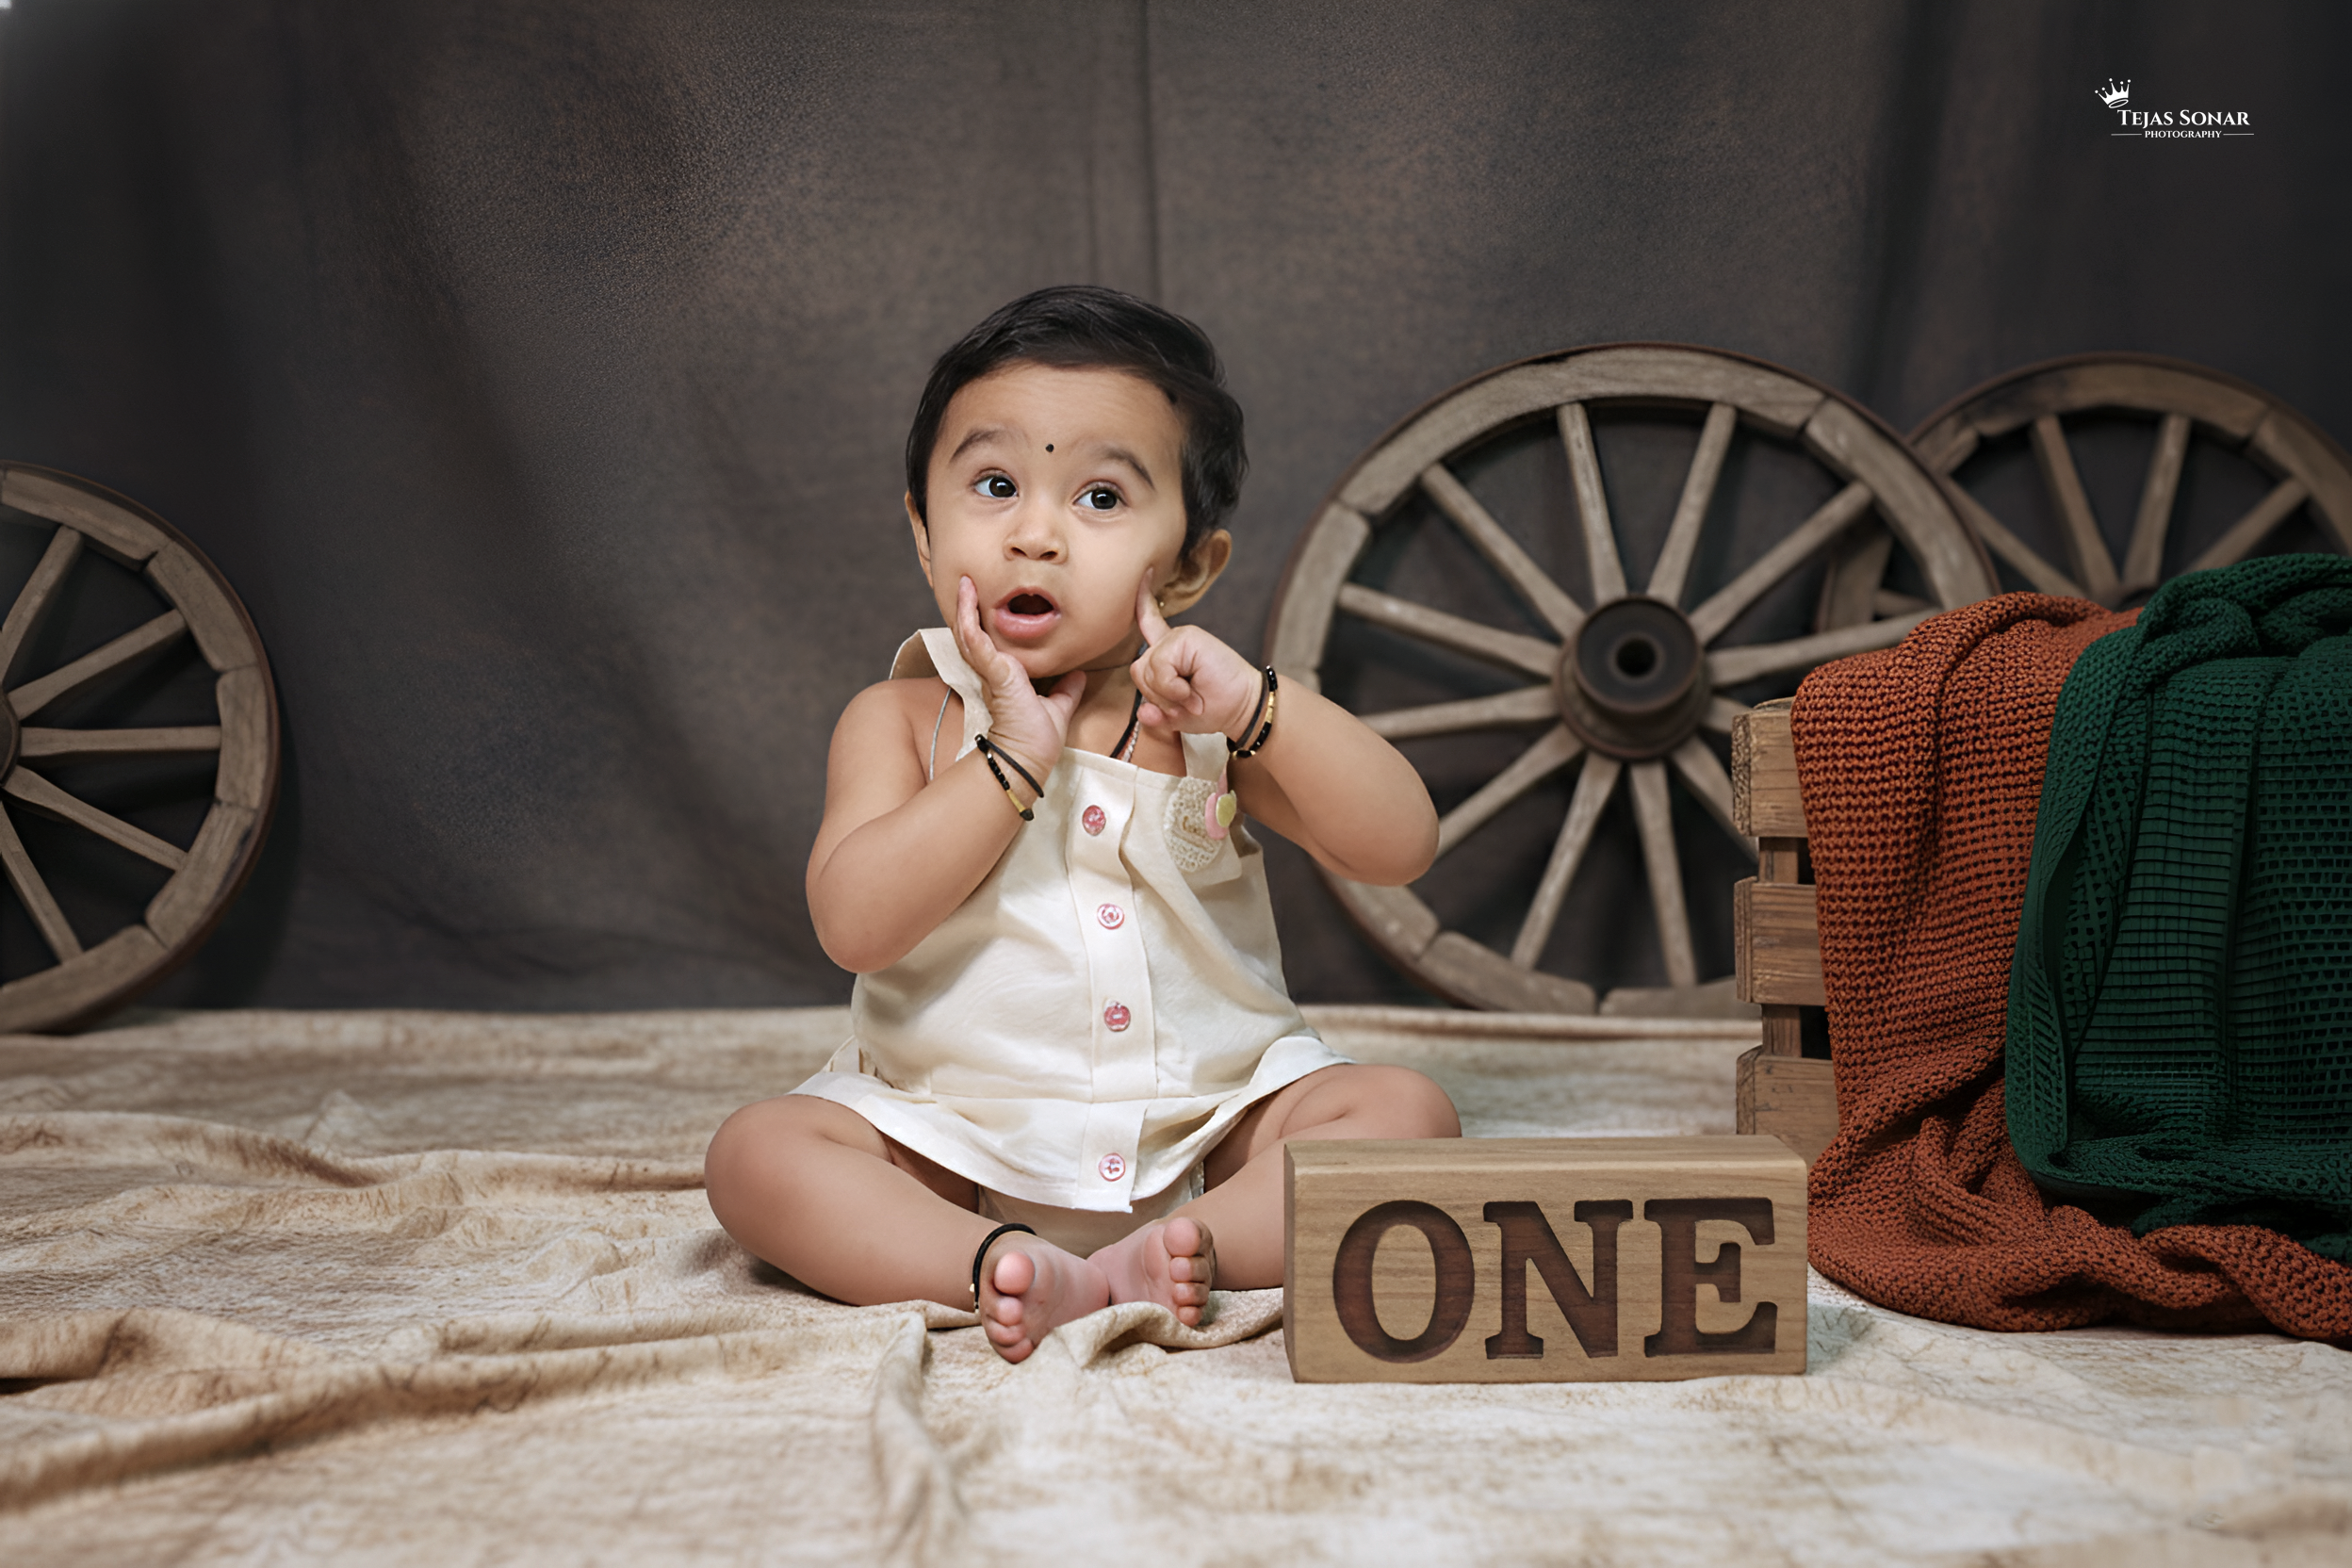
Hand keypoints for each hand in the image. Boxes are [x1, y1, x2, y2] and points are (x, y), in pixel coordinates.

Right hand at [954, 576, 1082, 780]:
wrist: (1029, 756)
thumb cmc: (1037, 739)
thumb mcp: (1057, 706)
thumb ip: (1066, 690)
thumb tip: (1080, 674)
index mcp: (1006, 677)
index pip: (991, 645)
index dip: (985, 624)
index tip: (986, 603)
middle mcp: (994, 671)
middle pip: (975, 634)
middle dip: (970, 609)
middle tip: (968, 584)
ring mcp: (991, 671)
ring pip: (969, 633)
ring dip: (965, 606)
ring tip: (965, 582)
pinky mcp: (994, 672)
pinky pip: (975, 640)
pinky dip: (969, 618)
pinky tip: (967, 597)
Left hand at [1130, 575, 1262, 741]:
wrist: (1243, 707)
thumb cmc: (1214, 708)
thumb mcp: (1177, 715)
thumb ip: (1156, 713)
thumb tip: (1142, 713)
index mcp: (1169, 652)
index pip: (1149, 624)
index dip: (1142, 601)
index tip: (1146, 572)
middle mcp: (1171, 641)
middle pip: (1138, 670)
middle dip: (1156, 695)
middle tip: (1186, 701)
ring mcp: (1179, 637)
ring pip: (1147, 669)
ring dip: (1166, 693)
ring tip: (1191, 696)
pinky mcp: (1187, 637)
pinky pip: (1159, 665)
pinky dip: (1171, 686)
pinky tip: (1189, 691)